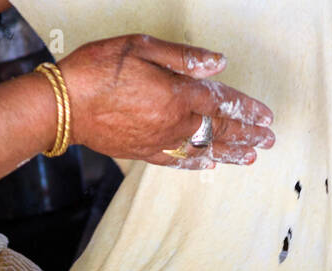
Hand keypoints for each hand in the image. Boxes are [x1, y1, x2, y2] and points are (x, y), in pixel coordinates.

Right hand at [58, 34, 275, 168]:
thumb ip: (183, 58)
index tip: (266, 116)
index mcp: (177, 94)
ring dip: (230, 152)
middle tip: (268, 140)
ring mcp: (160, 141)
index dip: (248, 109)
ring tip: (250, 155)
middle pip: (220, 129)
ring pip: (204, 148)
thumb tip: (218, 63)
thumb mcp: (141, 47)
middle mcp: (174, 122)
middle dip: (247, 134)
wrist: (62, 106)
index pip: (222, 102)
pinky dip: (198, 162)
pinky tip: (212, 163)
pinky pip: (179, 160)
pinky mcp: (144, 152)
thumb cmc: (98, 69)